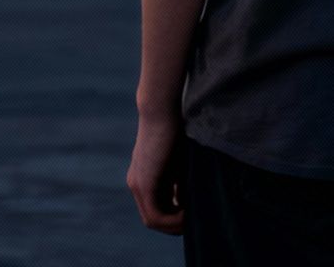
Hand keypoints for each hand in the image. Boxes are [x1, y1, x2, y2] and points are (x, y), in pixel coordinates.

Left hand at [126, 109, 184, 234]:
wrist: (163, 109)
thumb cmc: (177, 129)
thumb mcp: (182, 163)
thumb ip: (183, 182)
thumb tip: (195, 204)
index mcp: (145, 178)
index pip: (157, 210)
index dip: (176, 218)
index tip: (195, 212)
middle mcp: (136, 184)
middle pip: (154, 219)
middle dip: (176, 224)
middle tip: (196, 218)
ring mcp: (137, 185)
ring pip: (153, 221)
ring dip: (175, 224)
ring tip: (194, 216)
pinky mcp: (144, 184)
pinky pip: (155, 216)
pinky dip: (173, 220)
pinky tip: (189, 212)